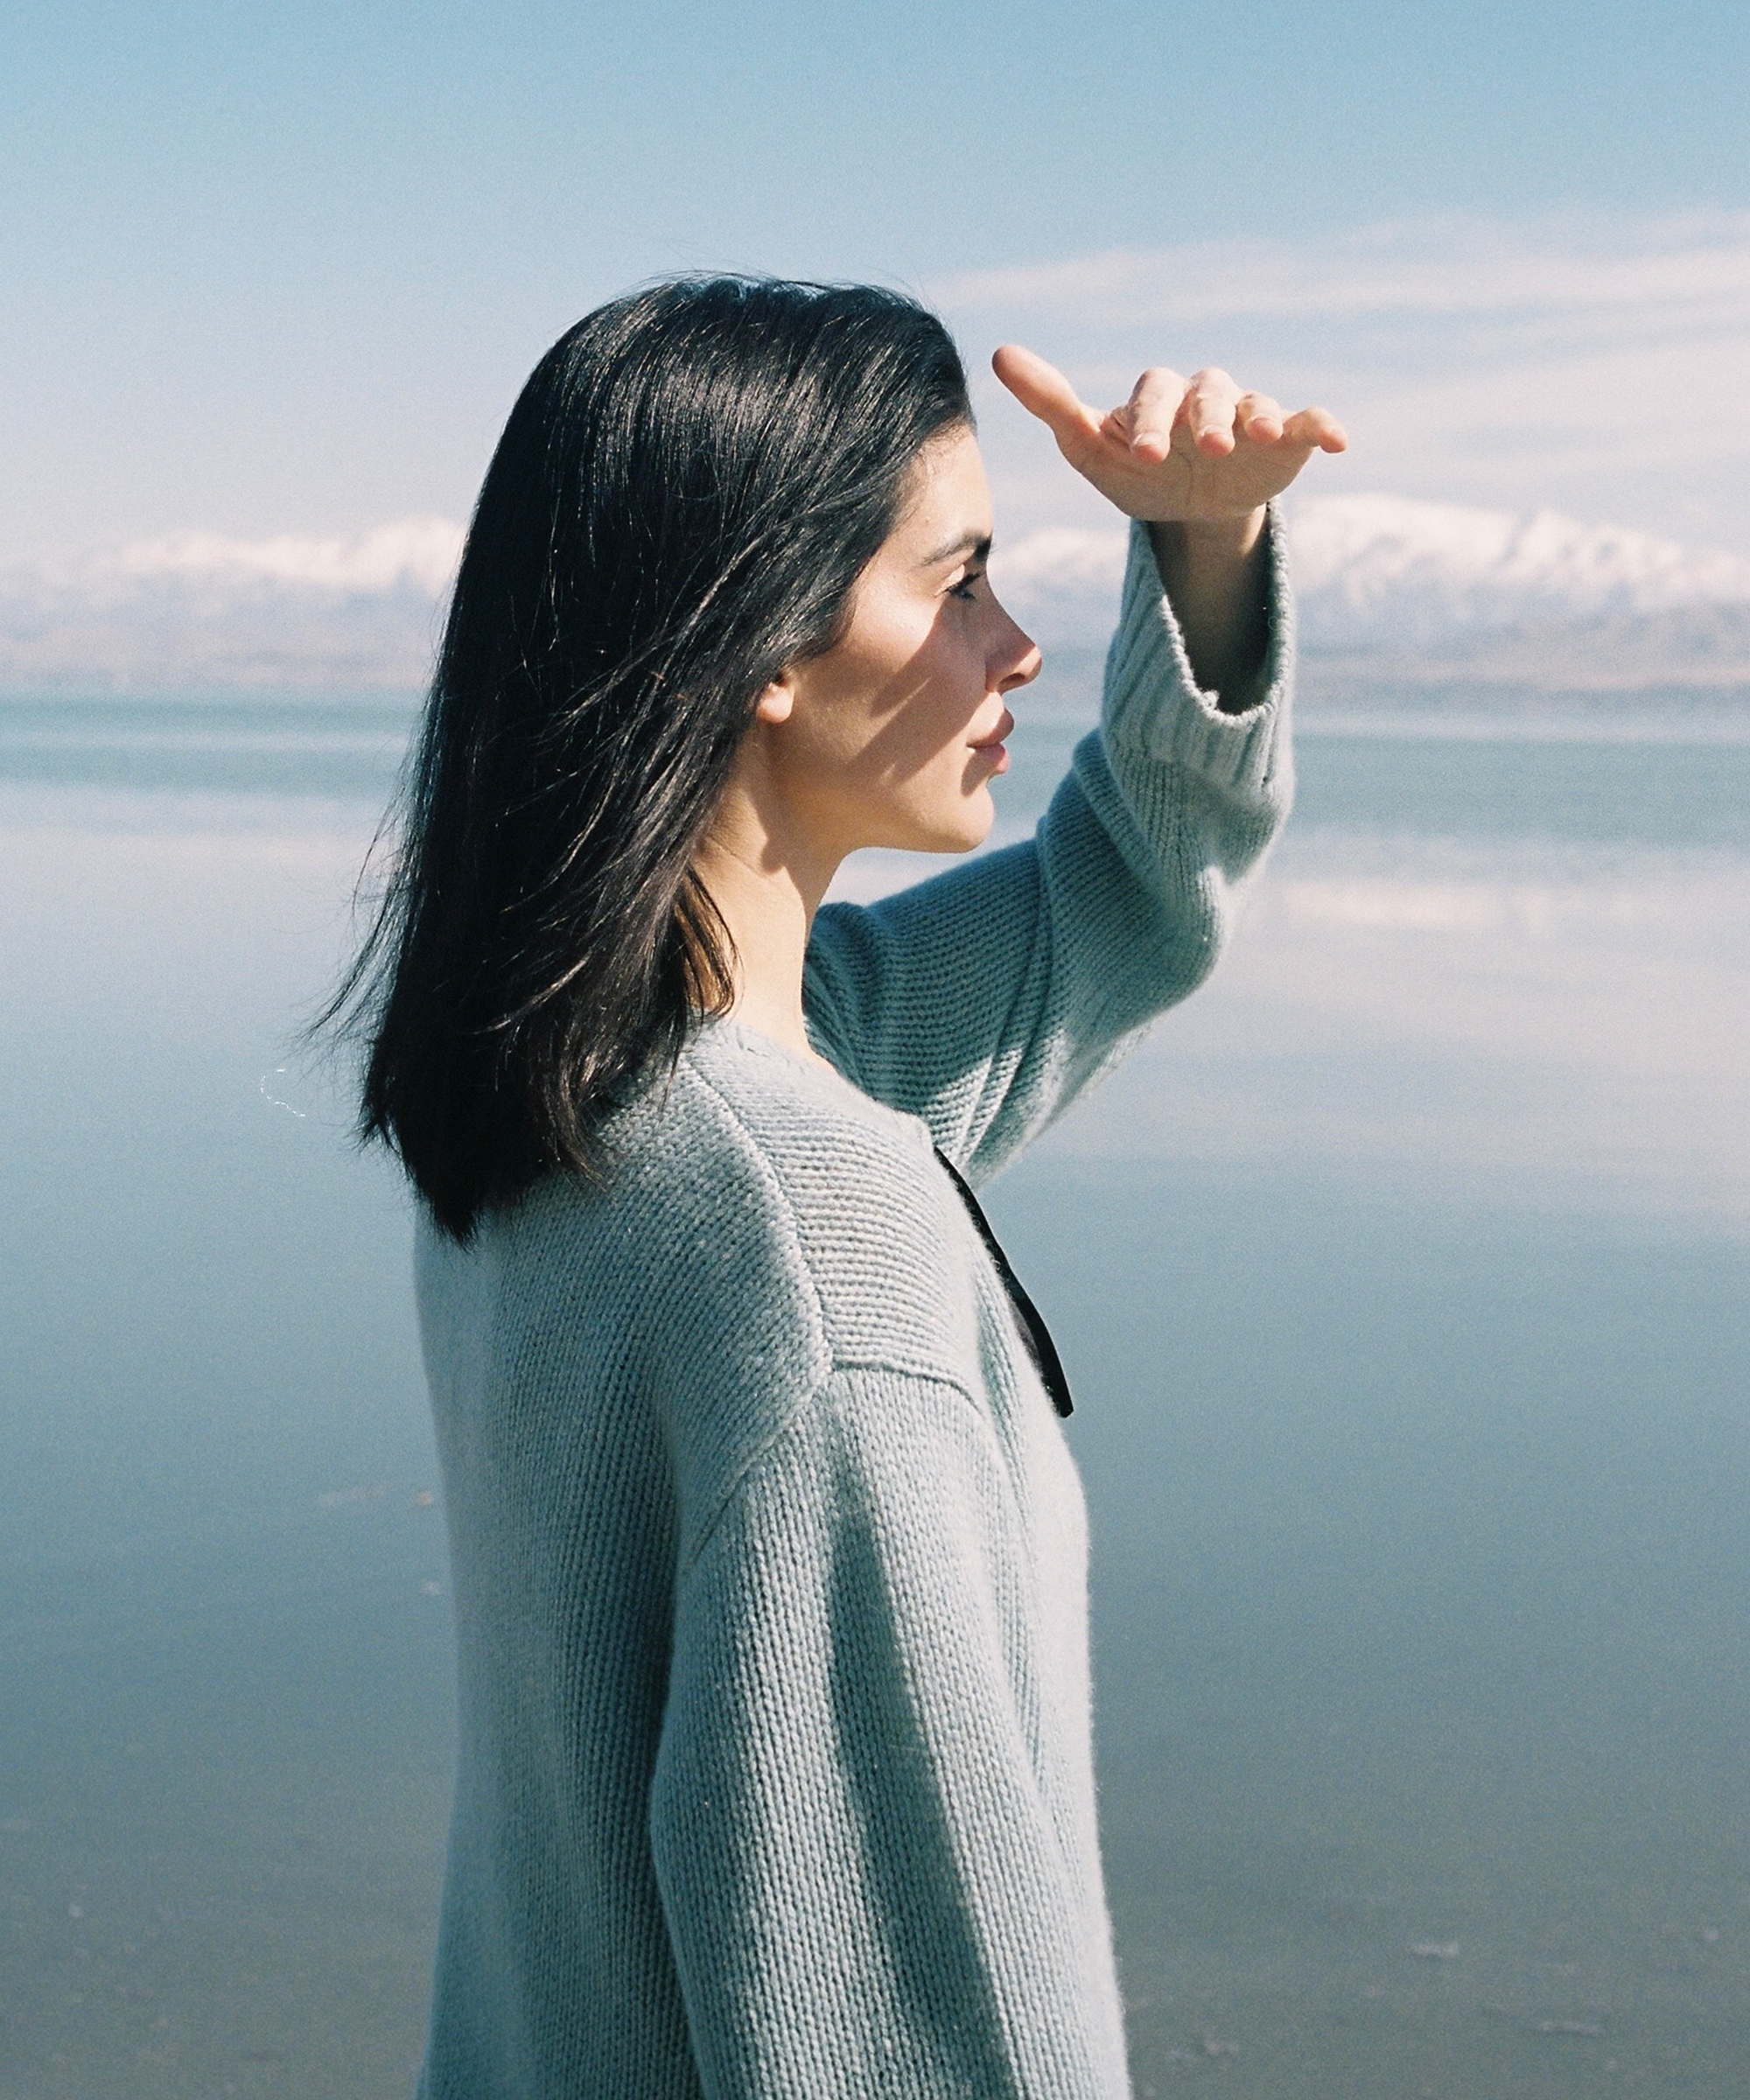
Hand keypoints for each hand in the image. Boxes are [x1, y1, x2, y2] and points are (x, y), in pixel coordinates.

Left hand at [991, 345, 1345, 523]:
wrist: (1188, 510)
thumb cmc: (1135, 472)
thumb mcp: (1089, 450)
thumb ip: (1050, 404)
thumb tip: (999, 352)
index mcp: (1157, 398)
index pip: (1151, 396)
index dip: (1148, 421)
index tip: (1142, 456)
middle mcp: (1204, 397)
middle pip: (1206, 391)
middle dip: (1203, 418)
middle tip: (1202, 448)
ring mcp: (1248, 415)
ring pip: (1255, 402)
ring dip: (1257, 416)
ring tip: (1259, 438)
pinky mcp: (1288, 438)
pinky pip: (1311, 421)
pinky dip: (1324, 425)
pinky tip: (1338, 441)